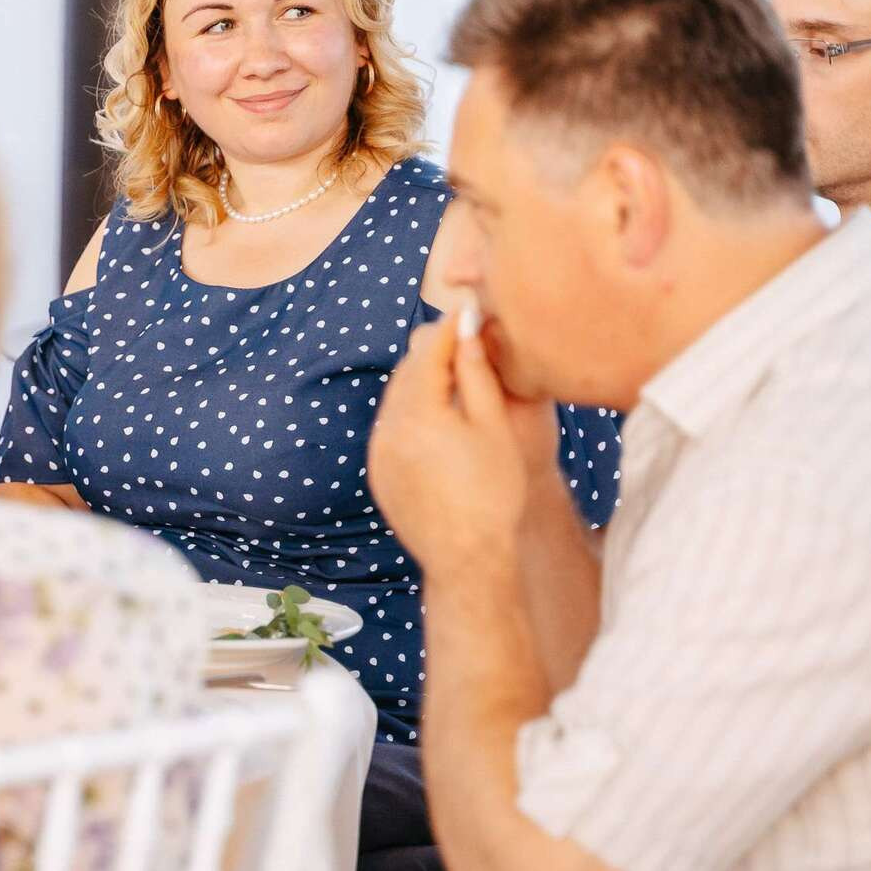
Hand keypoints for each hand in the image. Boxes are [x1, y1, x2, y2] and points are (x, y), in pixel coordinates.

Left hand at [368, 311, 547, 567]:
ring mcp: (379, 452)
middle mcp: (388, 428)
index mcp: (418, 413)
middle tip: (462, 336)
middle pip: (407, 371)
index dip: (451, 327)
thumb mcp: (493, 426)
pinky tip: (438, 417)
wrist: (467, 559)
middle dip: (433, 351)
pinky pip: (391, 427)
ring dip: (421, 381)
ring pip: (396, 399)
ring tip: (455, 373)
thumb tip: (466, 327)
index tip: (469, 311)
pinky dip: (411, 412)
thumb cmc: (493, 493)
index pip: (429, 350)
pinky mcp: (377, 472)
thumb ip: (476, 373)